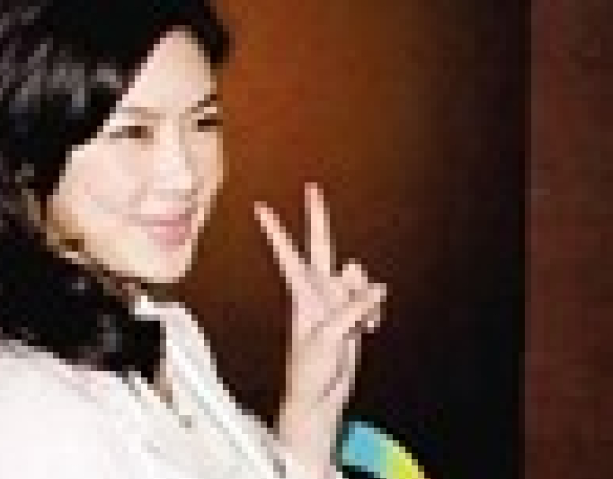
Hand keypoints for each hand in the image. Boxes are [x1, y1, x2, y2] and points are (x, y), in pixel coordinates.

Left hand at [254, 183, 386, 476]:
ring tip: (362, 321)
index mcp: (302, 294)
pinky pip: (372, 298)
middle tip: (312, 190)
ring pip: (358, 275)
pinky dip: (376, 310)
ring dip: (366, 294)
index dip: (275, 230)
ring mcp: (336, 301)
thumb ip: (352, 309)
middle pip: (321, 246)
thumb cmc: (309, 371)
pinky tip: (370, 328)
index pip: (287, 254)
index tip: (260, 208)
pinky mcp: (352, 314)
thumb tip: (376, 289)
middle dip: (318, 219)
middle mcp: (317, 291)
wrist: (320, 395)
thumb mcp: (329, 338)